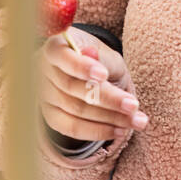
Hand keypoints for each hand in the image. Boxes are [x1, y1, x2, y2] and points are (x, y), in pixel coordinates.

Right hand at [39, 27, 148, 141]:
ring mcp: (44, 96)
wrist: (91, 77)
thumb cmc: (100, 62)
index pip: (62, 56)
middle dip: (107, 98)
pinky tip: (120, 130)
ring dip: (110, 118)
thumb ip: (102, 58)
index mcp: (55, 48)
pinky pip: (72, 128)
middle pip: (72, 87)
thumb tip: (92, 56)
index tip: (103, 75)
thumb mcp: (106, 55)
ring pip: (76, 110)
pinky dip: (98, 131)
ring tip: (136, 121)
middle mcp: (43, 72)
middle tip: (134, 105)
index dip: (81, 66)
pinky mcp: (51, 116)